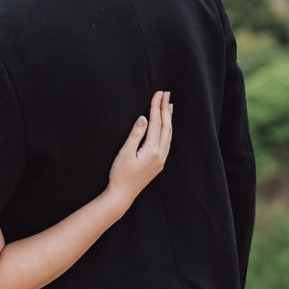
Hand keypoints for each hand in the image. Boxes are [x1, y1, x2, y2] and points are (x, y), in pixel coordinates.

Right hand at [106, 91, 172, 211]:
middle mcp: (160, 154)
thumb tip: (143, 117)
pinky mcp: (159, 163)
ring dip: (168, 118)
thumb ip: (136, 134)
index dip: (156, 106)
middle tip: (166, 94)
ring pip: (168, 134)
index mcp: (152, 149)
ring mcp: (161, 159)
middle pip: (166, 126)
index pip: (156, 122)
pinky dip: (167, 129)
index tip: (158, 93)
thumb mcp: (125, 152)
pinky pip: (167, 141)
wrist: (123, 194)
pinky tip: (165, 126)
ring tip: (168, 105)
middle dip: (165, 109)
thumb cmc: (120, 174)